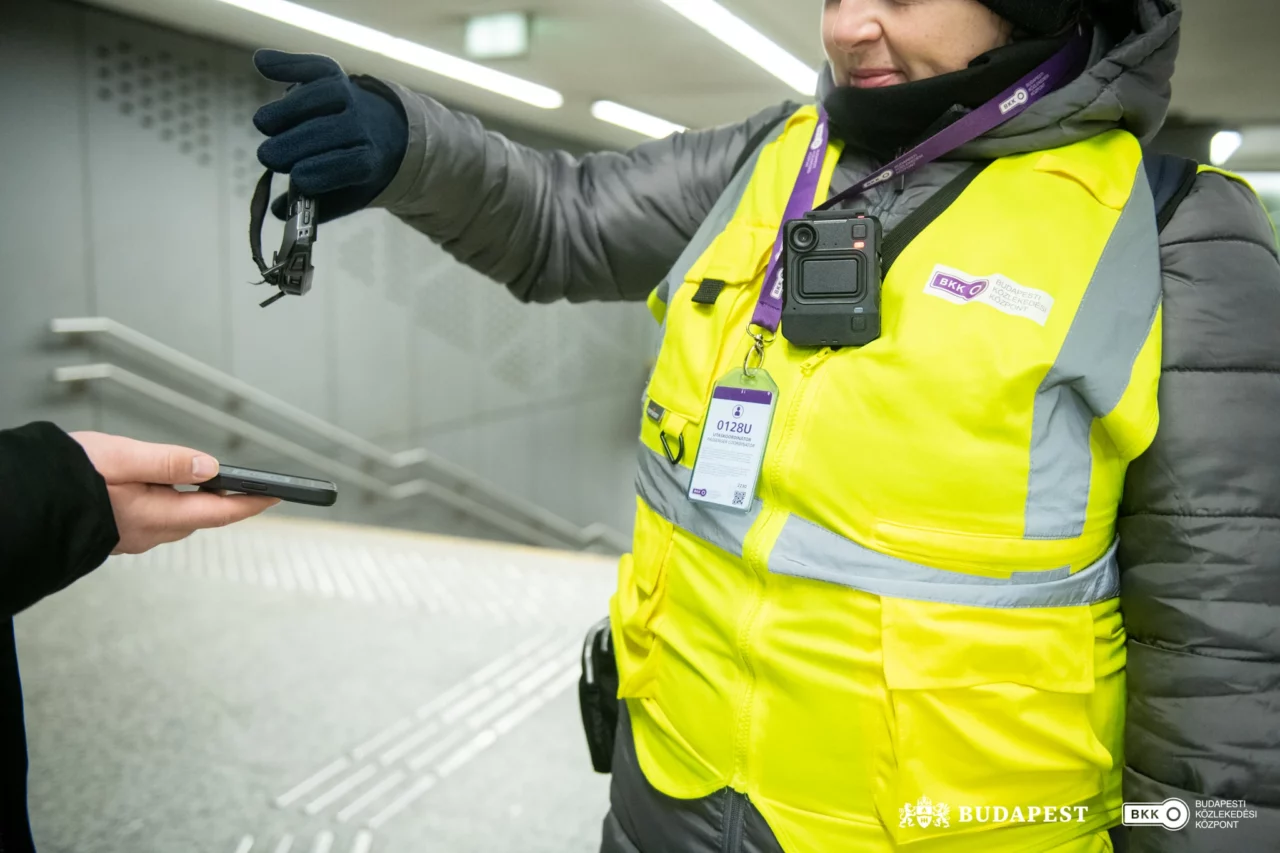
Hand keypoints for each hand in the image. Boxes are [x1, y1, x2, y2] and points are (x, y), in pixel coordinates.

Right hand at [70, 432, 278, 554]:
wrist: (20, 500)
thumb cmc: (65, 477)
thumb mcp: (120, 458)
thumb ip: (166, 461)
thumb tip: (208, 466)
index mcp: (154, 515)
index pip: (219, 511)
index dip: (252, 502)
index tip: (279, 494)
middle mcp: (147, 532)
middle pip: (201, 516)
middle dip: (227, 502)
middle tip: (253, 487)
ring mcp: (131, 537)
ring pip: (177, 518)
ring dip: (196, 502)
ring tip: (216, 484)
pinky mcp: (116, 533)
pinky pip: (155, 519)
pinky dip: (169, 504)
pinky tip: (165, 490)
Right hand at [253, 49, 408, 222]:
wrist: (385, 132)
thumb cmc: (352, 170)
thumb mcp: (346, 196)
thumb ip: (317, 207)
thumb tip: (277, 210)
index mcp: (371, 160)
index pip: (352, 165)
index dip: (324, 172)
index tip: (297, 180)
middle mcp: (364, 125)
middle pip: (328, 131)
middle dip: (295, 144)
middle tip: (267, 156)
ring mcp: (349, 96)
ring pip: (318, 96)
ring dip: (287, 110)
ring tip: (264, 125)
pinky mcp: (333, 75)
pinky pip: (312, 66)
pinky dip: (287, 63)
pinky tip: (261, 63)